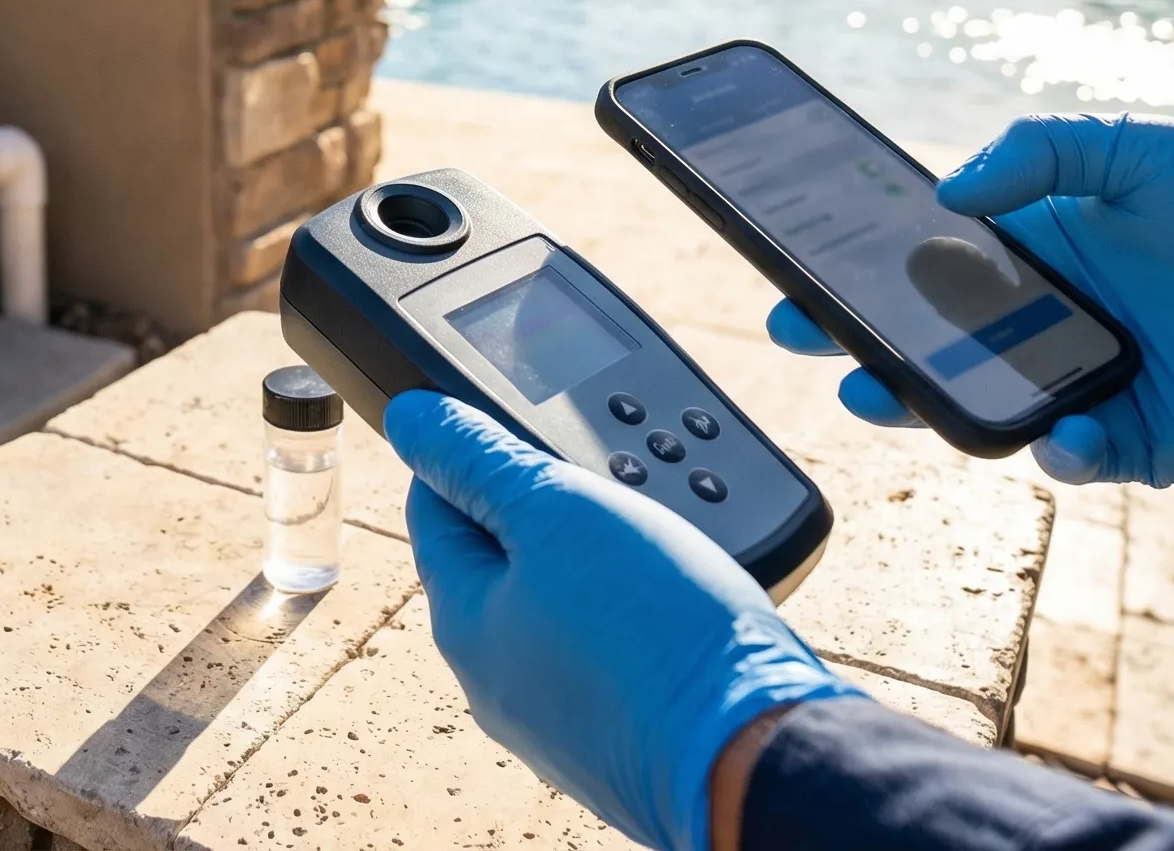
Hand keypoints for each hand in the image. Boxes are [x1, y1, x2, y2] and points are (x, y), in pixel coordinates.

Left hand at [384, 391, 855, 850]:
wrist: (761, 755)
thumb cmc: (660, 634)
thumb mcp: (557, 512)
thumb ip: (478, 461)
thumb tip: (411, 418)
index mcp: (463, 622)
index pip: (434, 506)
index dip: (469, 450)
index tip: (516, 422)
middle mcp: (498, 679)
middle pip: (498, 559)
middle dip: (541, 505)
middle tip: (601, 473)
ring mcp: (560, 714)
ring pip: (561, 603)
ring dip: (594, 556)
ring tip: (651, 529)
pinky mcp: (620, 734)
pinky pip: (609, 649)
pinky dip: (632, 612)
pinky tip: (675, 596)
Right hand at [765, 114, 1173, 487]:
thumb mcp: (1147, 150)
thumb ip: (1049, 149)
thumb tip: (953, 189)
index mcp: (1037, 250)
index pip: (927, 257)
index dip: (862, 260)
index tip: (799, 257)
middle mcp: (1043, 323)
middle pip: (928, 336)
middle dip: (854, 336)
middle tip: (799, 329)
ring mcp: (1080, 387)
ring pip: (977, 402)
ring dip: (923, 401)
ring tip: (878, 391)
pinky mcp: (1130, 445)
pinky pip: (1070, 457)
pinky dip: (1057, 450)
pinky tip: (1063, 433)